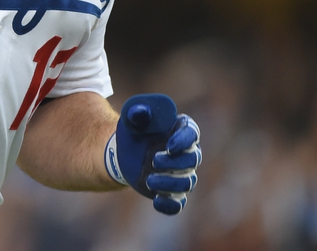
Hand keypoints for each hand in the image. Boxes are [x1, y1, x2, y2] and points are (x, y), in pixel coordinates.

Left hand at [105, 93, 200, 214]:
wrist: (124, 151)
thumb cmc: (133, 131)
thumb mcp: (132, 116)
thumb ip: (136, 112)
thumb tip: (140, 113)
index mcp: (180, 129)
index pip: (191, 133)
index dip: (184, 140)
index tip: (169, 146)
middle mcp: (185, 152)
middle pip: (193, 160)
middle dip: (174, 162)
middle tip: (153, 160)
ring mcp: (180, 173)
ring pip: (187, 182)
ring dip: (170, 183)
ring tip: (148, 180)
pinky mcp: (171, 192)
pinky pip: (178, 203)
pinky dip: (170, 205)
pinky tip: (156, 200)